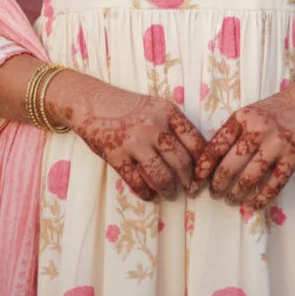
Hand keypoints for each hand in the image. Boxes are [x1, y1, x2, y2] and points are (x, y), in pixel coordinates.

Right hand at [50, 73, 205, 201]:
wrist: (90, 101)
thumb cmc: (126, 106)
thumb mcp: (155, 107)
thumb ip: (172, 126)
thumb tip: (194, 157)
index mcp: (167, 111)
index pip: (195, 141)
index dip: (203, 163)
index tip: (203, 174)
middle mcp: (154, 125)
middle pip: (181, 162)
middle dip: (188, 181)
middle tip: (190, 189)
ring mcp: (134, 141)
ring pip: (162, 176)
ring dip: (169, 189)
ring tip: (170, 193)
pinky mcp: (116, 155)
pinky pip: (137, 182)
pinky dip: (147, 193)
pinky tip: (150, 194)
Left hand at [189, 80, 294, 210]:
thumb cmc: (272, 111)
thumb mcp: (248, 113)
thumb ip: (232, 133)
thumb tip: (209, 163)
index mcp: (241, 118)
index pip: (215, 147)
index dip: (202, 169)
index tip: (194, 184)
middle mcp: (257, 129)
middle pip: (230, 166)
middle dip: (218, 186)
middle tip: (215, 194)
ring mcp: (276, 143)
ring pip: (250, 177)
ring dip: (237, 194)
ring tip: (231, 200)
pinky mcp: (294, 156)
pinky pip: (275, 184)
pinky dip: (262, 199)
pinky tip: (252, 206)